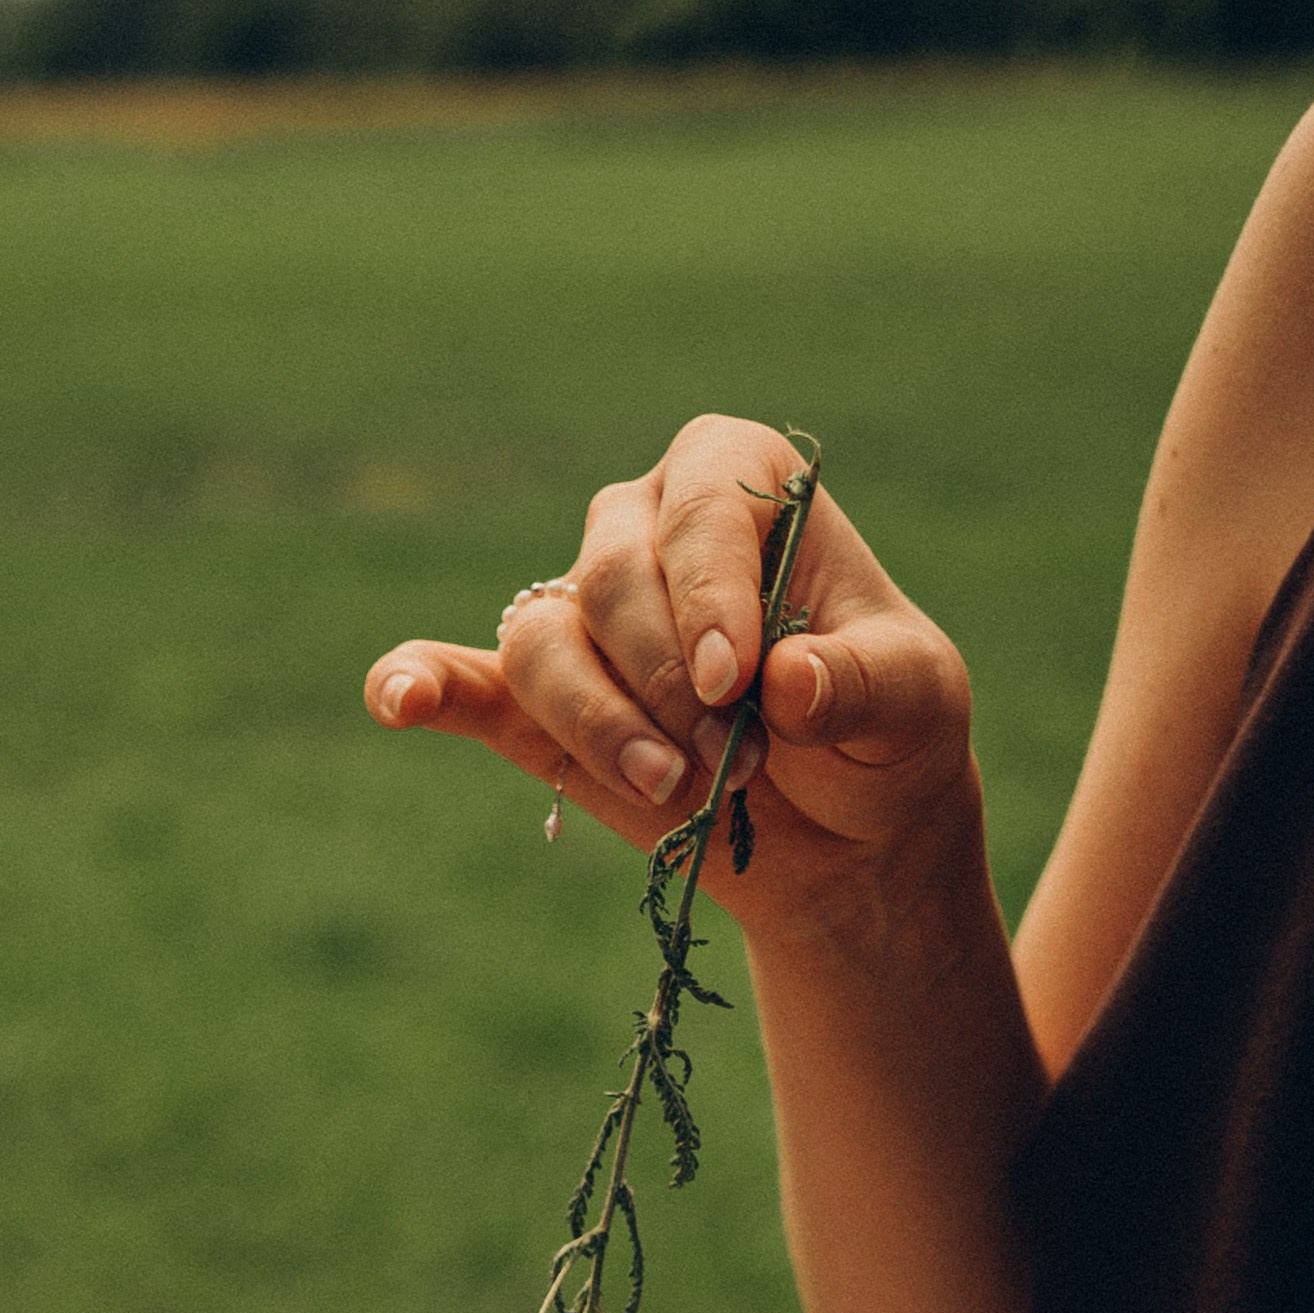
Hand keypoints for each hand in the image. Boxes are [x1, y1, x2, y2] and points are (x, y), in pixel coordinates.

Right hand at [364, 415, 978, 932]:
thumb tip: (788, 680)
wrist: (847, 829)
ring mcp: (585, 615)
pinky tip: (397, 701)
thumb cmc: (885, 731)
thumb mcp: (917, 704)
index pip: (700, 504)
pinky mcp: (539, 705)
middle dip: (666, 680)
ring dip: (598, 721)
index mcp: (741, 483)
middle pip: (612, 576)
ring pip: (547, 642)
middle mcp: (645, 530)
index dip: (708, 592)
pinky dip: (421, 685)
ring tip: (672, 785)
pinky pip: (467, 680)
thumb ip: (865, 684)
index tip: (737, 681)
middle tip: (735, 759)